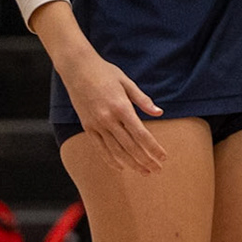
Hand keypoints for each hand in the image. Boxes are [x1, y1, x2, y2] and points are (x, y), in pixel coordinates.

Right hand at [59, 49, 165, 173]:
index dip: (153, 147)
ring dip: (131, 163)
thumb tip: (159, 113)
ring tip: (144, 172)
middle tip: (157, 170)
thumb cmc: (106, 73)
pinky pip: (99, 147)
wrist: (77, 69)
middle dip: (145, 159)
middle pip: (130, 146)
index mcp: (121, 107)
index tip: (163, 157)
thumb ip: (143, 100)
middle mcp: (108, 119)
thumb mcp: (128, 83)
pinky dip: (110, 159)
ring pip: (115, 150)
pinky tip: (121, 166)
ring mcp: (96, 124)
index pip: (141, 134)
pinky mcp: (87, 126)